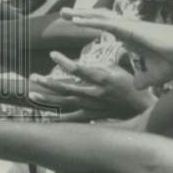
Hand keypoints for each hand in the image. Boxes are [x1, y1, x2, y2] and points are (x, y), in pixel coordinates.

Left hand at [29, 51, 155, 117]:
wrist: (139, 106)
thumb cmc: (127, 84)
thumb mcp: (115, 68)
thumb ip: (96, 64)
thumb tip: (81, 60)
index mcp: (101, 79)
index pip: (79, 70)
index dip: (65, 62)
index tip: (53, 54)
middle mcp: (94, 94)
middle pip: (66, 88)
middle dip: (48, 83)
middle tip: (33, 77)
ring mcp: (92, 106)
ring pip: (65, 103)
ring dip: (48, 99)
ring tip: (32, 94)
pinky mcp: (92, 115)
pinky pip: (73, 118)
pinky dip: (59, 119)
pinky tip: (46, 118)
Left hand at [61, 8, 172, 87]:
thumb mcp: (156, 75)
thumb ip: (143, 78)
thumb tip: (136, 85)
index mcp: (131, 37)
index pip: (108, 27)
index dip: (94, 24)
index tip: (80, 23)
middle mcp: (127, 29)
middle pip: (99, 19)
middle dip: (81, 16)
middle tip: (64, 12)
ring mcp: (127, 27)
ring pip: (98, 18)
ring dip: (80, 15)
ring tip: (64, 12)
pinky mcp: (129, 29)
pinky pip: (104, 24)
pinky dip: (89, 21)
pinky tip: (76, 20)